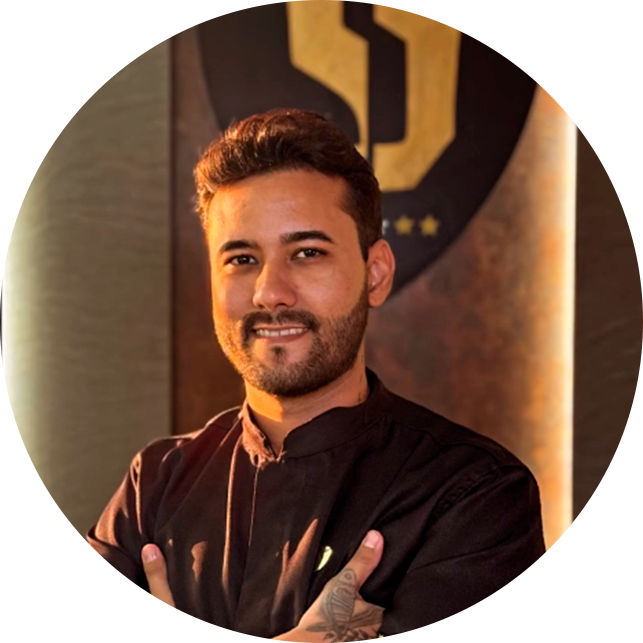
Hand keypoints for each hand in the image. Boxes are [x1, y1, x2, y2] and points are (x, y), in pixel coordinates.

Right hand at [139, 530, 384, 642]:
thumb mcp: (171, 628)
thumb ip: (159, 586)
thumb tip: (147, 549)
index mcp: (296, 635)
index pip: (340, 588)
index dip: (362, 562)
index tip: (378, 536)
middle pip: (362, 620)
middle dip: (379, 599)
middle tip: (387, 564)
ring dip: (372, 626)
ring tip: (387, 607)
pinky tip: (354, 637)